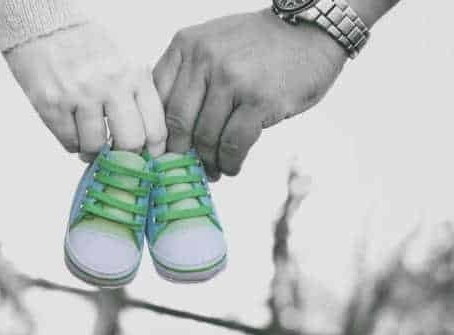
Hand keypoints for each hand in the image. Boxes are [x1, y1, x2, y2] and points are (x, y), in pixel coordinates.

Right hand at [5, 22, 166, 159]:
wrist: (45, 25)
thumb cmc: (89, 47)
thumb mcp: (126, 62)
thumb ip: (139, 97)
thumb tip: (149, 142)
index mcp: (135, 75)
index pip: (155, 128)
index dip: (154, 153)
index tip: (148, 160)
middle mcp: (110, 85)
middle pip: (130, 143)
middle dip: (125, 157)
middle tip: (119, 156)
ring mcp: (79, 95)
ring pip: (95, 147)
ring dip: (94, 152)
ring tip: (92, 145)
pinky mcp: (52, 103)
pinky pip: (69, 142)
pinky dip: (74, 145)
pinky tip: (75, 134)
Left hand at [154, 9, 346, 178]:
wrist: (309, 32)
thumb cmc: (258, 45)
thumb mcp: (211, 44)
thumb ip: (186, 74)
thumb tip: (165, 127)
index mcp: (186, 45)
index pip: (156, 98)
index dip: (156, 133)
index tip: (161, 153)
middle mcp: (204, 58)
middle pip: (178, 122)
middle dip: (180, 154)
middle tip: (186, 168)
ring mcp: (232, 78)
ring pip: (205, 136)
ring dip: (208, 162)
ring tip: (213, 171)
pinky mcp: (259, 99)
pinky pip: (233, 143)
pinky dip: (230, 162)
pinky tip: (231, 167)